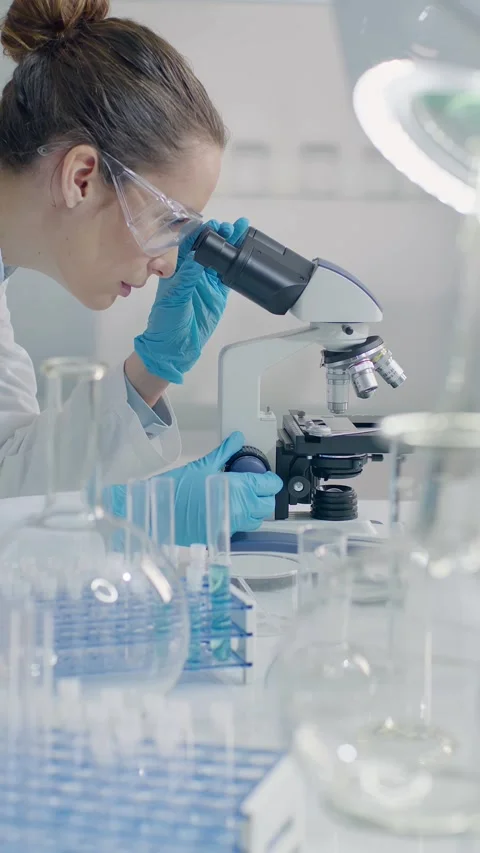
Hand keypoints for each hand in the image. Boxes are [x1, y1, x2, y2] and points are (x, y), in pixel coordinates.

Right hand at [108, 432, 282, 546]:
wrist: (158, 511)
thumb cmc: (177, 487)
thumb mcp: (203, 465)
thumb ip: (225, 452)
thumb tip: (237, 439)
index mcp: (238, 487)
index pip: (270, 485)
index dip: (269, 480)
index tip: (263, 476)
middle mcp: (240, 508)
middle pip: (268, 505)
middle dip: (264, 495)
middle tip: (252, 486)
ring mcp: (232, 524)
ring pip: (257, 520)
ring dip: (254, 510)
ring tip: (240, 498)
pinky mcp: (223, 535)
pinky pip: (241, 528)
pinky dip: (239, 520)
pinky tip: (227, 509)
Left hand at [134, 218, 248, 382]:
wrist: (176, 347)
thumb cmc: (166, 322)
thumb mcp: (174, 298)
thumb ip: (187, 277)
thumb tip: (198, 256)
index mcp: (175, 269)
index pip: (187, 244)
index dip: (199, 231)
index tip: (211, 223)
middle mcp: (191, 272)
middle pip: (207, 247)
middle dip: (218, 234)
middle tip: (230, 226)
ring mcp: (206, 282)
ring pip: (220, 258)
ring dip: (229, 244)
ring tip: (241, 230)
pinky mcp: (218, 293)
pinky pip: (228, 274)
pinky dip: (237, 263)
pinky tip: (244, 251)